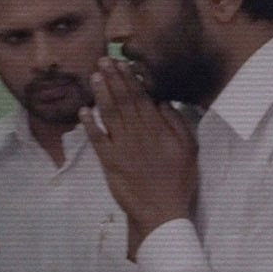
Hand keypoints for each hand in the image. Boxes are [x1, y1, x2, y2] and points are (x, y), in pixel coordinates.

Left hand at [80, 57, 197, 249]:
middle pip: (123, 101)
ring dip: (101, 94)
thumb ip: (176, 122)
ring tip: (94, 77)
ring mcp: (122, 147)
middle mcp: (138, 133)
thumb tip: (162, 101)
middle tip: (103, 60)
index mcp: (158, 128)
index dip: (129, 79)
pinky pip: (97, 139)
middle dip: (112, 79)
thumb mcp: (188, 148)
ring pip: (110, 115)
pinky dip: (90, 124)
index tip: (121, 63)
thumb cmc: (179, 180)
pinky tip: (83, 110)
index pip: (141, 97)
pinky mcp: (110, 162)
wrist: (162, 210)